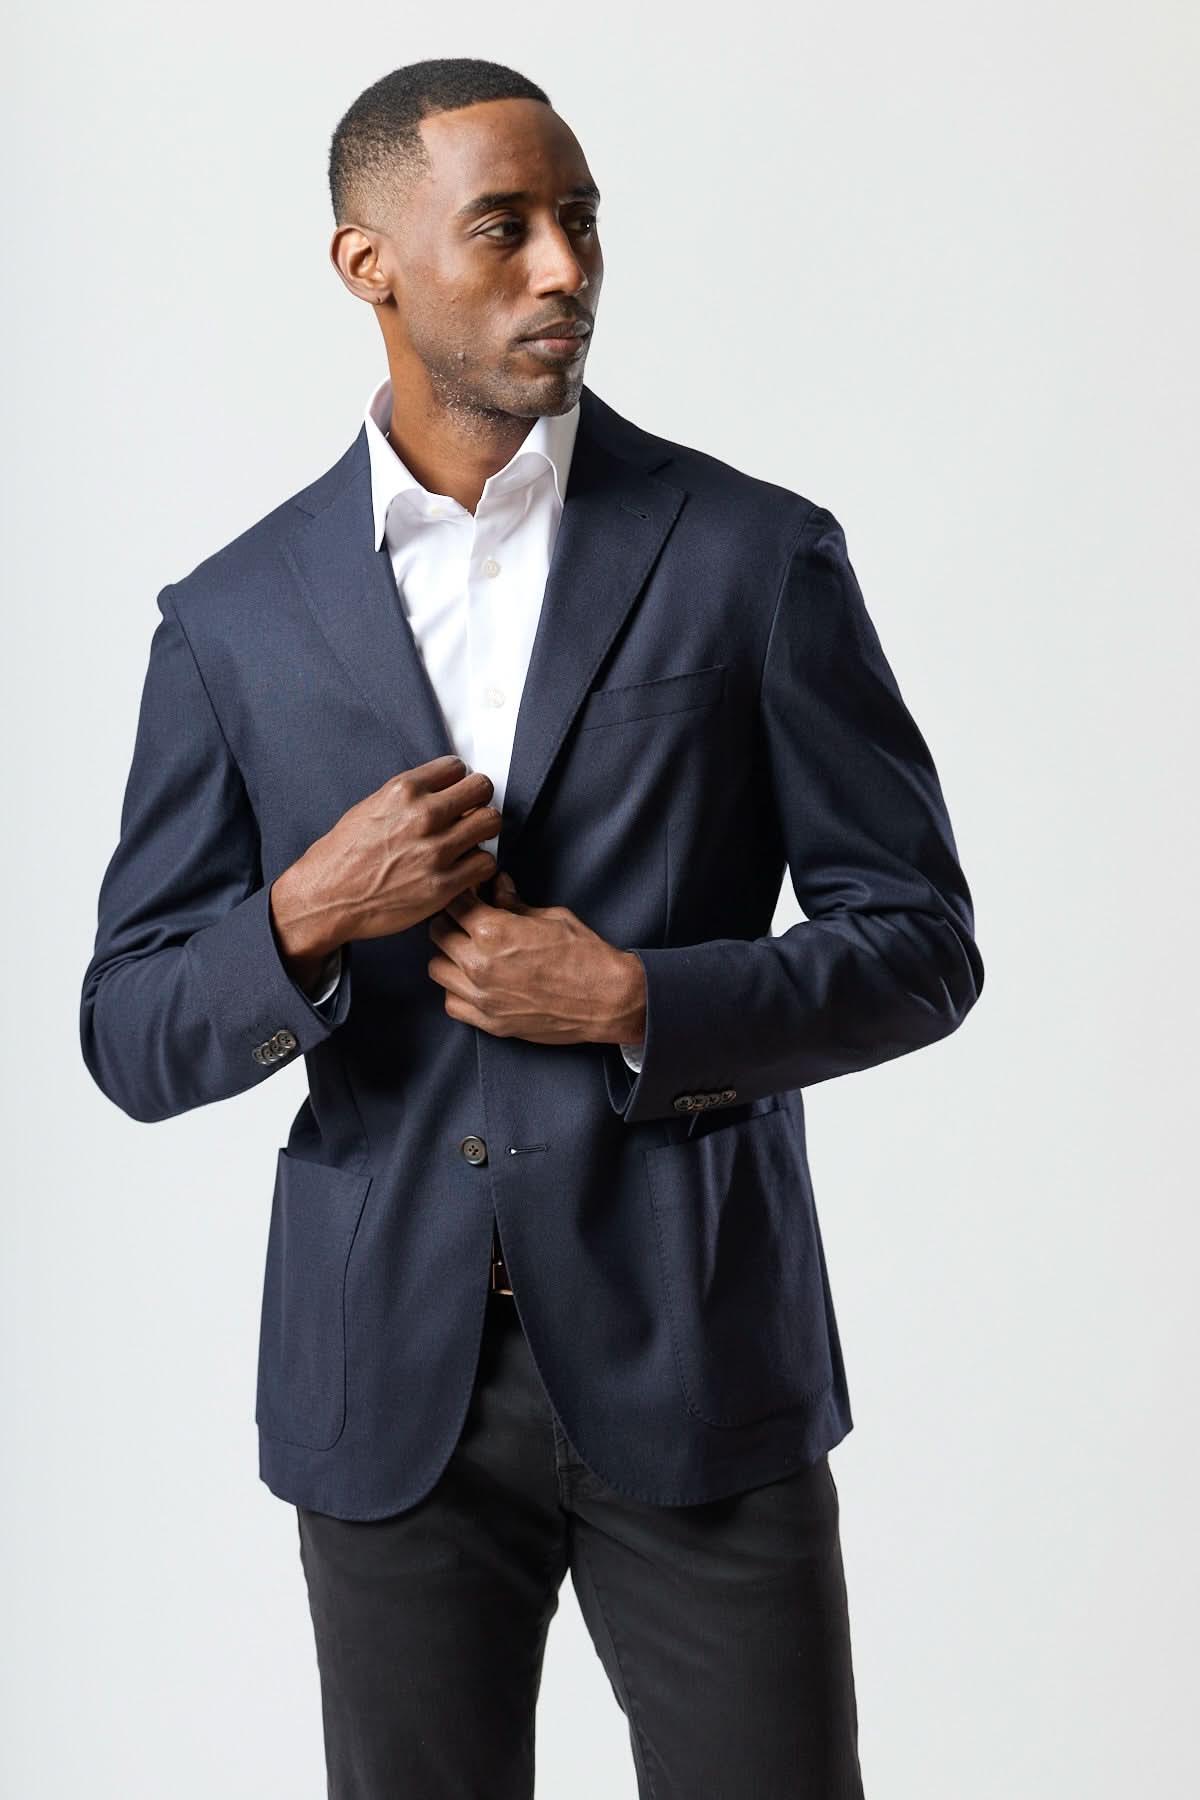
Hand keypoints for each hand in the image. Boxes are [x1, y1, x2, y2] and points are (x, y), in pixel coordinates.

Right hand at [270, 754, 499, 966]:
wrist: (326, 898)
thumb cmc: (343, 856)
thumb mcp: (370, 808)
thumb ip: (409, 797)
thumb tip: (441, 792)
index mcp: (403, 791)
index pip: (457, 767)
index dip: (458, 781)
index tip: (455, 794)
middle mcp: (423, 816)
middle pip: (482, 788)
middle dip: (478, 800)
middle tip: (470, 814)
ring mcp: (435, 851)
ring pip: (491, 822)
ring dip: (483, 831)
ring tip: (469, 841)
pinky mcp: (443, 885)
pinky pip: (486, 863)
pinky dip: (479, 865)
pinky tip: (464, 868)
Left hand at [426, 873, 646, 1045]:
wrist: (608, 1000)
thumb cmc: (585, 955)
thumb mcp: (551, 916)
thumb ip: (514, 903)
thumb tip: (497, 886)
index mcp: (493, 932)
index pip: (454, 903)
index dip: (462, 894)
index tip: (471, 893)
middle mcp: (479, 964)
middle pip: (438, 933)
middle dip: (450, 920)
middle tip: (467, 918)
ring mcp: (481, 997)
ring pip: (436, 968)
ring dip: (448, 955)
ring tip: (468, 950)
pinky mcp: (489, 1022)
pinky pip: (451, 1002)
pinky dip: (456, 989)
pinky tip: (474, 981)